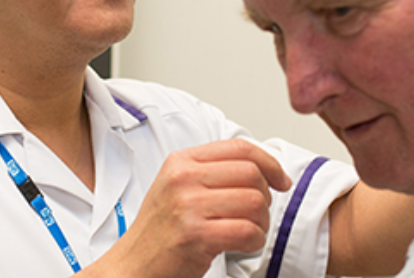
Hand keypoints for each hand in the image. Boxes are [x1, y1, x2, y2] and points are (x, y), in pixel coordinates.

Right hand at [82, 139, 291, 277]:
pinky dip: (255, 241)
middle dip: (266, 197)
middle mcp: (183, 179)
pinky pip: (247, 231)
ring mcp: (188, 206)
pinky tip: (244, 245)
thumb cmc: (159, 232)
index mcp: (181, 162)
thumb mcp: (178, 188)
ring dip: (262, 222)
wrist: (133, 265)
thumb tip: (261, 168)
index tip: (280, 180)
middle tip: (258, 214)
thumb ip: (212, 172)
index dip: (269, 163)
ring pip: (255, 202)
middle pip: (252, 174)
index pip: (240, 148)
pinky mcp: (196, 235)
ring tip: (249, 231)